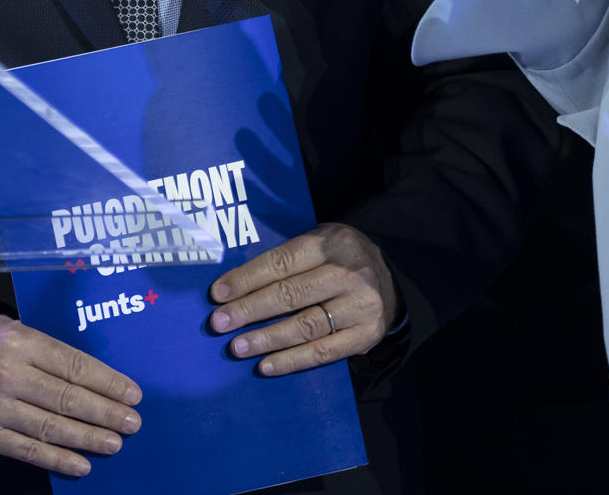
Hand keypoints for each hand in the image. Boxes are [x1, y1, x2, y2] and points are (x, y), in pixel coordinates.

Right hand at [0, 314, 142, 477]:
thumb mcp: (3, 327)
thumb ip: (39, 345)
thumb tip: (82, 368)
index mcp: (19, 341)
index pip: (75, 365)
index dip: (108, 382)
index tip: (130, 394)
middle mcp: (9, 373)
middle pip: (69, 397)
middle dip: (106, 412)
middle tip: (131, 422)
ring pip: (53, 426)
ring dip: (89, 437)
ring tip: (113, 442)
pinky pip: (29, 450)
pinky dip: (59, 459)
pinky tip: (82, 463)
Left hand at [207, 223, 399, 374]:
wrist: (390, 282)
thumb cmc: (340, 260)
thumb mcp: (320, 242)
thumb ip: (286, 257)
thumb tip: (235, 284)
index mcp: (332, 243)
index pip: (281, 262)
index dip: (247, 279)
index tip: (218, 294)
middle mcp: (349, 273)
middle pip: (290, 295)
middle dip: (249, 310)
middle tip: (219, 323)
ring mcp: (360, 307)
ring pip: (305, 326)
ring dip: (266, 339)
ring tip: (237, 347)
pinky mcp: (366, 336)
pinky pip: (322, 352)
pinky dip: (291, 361)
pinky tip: (266, 365)